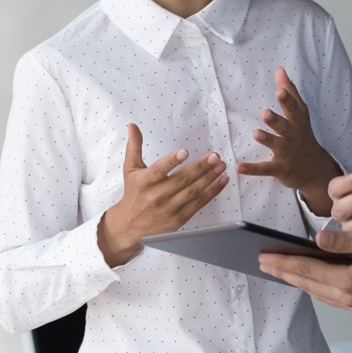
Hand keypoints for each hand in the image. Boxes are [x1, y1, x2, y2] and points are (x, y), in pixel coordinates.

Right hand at [98, 123, 227, 266]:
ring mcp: (169, 208)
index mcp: (144, 182)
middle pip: (181, 180)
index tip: (184, 152)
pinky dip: (212, 192)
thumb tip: (132, 126)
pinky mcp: (179, 218)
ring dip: (209, 178)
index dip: (172, 161)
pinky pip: (199, 204)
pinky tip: (222, 181)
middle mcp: (156, 196)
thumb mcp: (130, 169)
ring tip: (221, 165)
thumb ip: (134, 147)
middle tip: (214, 156)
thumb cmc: (133, 194)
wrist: (129, 227)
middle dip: (200, 167)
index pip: (159, 170)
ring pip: (193, 191)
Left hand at [237, 67, 339, 214]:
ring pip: (277, 146)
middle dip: (277, 120)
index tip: (280, 90)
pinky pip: (265, 169)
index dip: (287, 100)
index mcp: (298, 122)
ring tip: (256, 133)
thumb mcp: (301, 114)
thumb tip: (280, 69)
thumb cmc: (303, 135)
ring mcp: (288, 154)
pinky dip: (252, 169)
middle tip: (265, 113)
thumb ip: (290, 92)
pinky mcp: (280, 169)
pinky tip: (239, 167)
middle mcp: (294, 137)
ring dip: (267, 140)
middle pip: (286, 127)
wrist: (314, 170)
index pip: (294, 109)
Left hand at [259, 229, 351, 315]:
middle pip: (308, 284)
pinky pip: (332, 297)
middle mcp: (349, 299)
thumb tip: (316, 240)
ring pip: (319, 293)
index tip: (264, 257)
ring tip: (283, 270)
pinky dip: (317, 286)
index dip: (283, 262)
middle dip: (285, 272)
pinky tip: (314, 279)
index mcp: (348, 283)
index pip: (307, 270)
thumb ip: (344, 241)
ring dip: (300, 280)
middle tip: (263, 263)